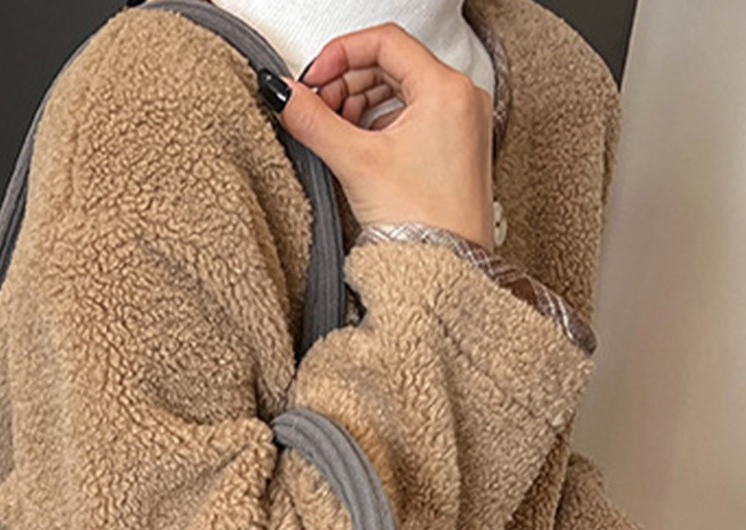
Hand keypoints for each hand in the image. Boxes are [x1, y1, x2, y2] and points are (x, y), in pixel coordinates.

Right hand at [262, 24, 493, 248]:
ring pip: (401, 90)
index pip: (385, 41)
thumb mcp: (356, 163)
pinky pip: (413, 116)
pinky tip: (360, 148)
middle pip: (392, 63)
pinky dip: (381, 123)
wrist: (449, 271)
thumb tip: (284, 94)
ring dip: (361, 103)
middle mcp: (462, 100)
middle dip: (347, 82)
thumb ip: (313, 121)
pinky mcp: (456, 148)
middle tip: (318, 108)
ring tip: (336, 132)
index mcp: (447, 89)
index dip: (340, 53)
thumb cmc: (425, 223)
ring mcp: (463, 123)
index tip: (313, 79)